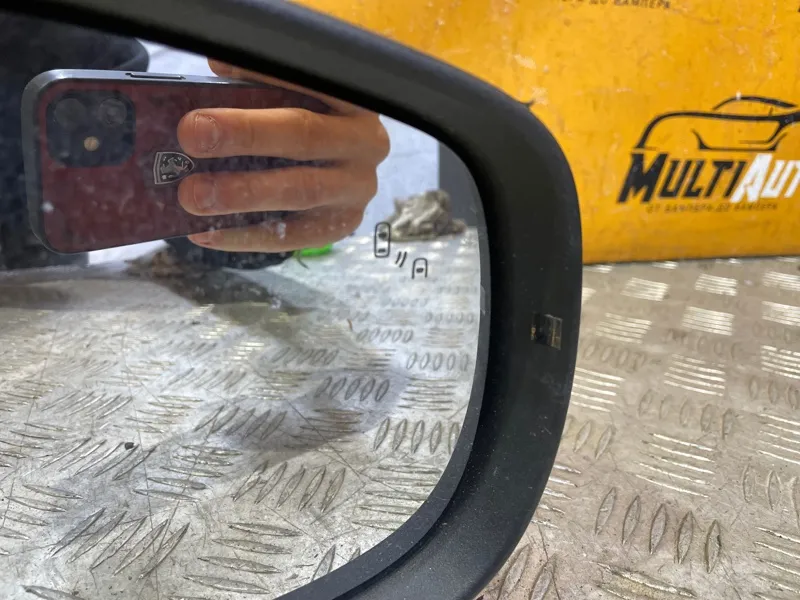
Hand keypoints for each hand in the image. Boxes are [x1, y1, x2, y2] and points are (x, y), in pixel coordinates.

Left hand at [176, 59, 389, 251]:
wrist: (340, 166)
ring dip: (243, 194)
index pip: (310, 80)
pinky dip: (246, 235)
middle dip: (245, 136)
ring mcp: (357, 188)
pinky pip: (293, 236)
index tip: (215, 73)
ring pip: (300, 191)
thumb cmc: (304, 121)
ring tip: (193, 195)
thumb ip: (258, 78)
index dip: (264, 75)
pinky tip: (206, 232)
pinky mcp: (342, 224)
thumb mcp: (289, 92)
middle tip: (192, 136)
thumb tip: (218, 65)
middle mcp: (365, 142)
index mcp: (352, 97)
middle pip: (304, 136)